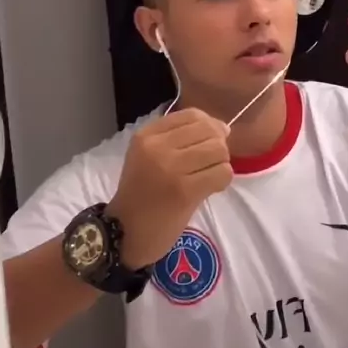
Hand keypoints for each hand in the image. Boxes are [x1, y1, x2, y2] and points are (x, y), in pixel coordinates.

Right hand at [107, 108, 231, 268]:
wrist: (124, 233)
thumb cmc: (141, 195)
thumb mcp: (149, 156)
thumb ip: (180, 138)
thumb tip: (223, 128)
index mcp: (147, 135)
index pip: (193, 115)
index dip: (210, 126)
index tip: (208, 144)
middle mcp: (157, 147)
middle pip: (210, 131)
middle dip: (218, 147)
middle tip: (209, 165)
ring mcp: (170, 168)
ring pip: (219, 150)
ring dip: (220, 164)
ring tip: (207, 178)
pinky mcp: (184, 190)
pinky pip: (222, 173)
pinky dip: (222, 181)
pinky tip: (209, 189)